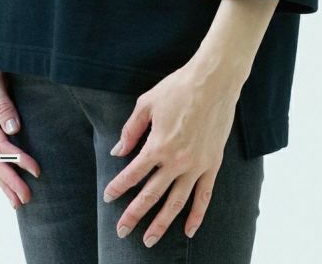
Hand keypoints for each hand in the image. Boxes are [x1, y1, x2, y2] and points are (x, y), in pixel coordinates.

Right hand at [0, 29, 40, 207]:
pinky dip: (0, 169)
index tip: (37, 171)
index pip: (1, 147)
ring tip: (17, 201)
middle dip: (10, 182)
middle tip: (26, 200)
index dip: (19, 161)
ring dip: (4, 181)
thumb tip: (14, 131)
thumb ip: (4, 104)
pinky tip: (8, 179)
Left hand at [102, 52, 244, 245]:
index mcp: (157, 145)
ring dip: (161, 223)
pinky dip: (197, 215)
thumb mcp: (147, 103)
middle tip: (121, 230)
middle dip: (134, 214)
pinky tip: (188, 230)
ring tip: (148, 240)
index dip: (118, 186)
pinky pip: (204, 196)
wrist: (213, 81)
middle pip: (151, 195)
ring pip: (176, 202)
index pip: (133, 173)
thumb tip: (118, 151)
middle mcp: (176, 161)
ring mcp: (196, 165)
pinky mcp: (212, 164)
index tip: (108, 196)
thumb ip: (131, 130)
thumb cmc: (178, 88)